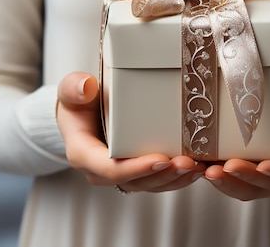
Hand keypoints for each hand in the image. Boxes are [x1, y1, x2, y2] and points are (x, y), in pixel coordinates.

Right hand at [56, 72, 204, 191]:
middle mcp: (102, 171)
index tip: (161, 158)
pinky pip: (158, 181)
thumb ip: (74, 87)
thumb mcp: (71, 91)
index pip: (111, 168)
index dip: (137, 168)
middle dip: (164, 174)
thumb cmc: (77, 102)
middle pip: (136, 181)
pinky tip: (198, 168)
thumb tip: (85, 86)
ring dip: (176, 178)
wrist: (81, 113)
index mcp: (84, 154)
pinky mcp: (137, 173)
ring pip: (151, 184)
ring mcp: (121, 174)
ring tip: (198, 166)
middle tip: (188, 162)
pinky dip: (179, 177)